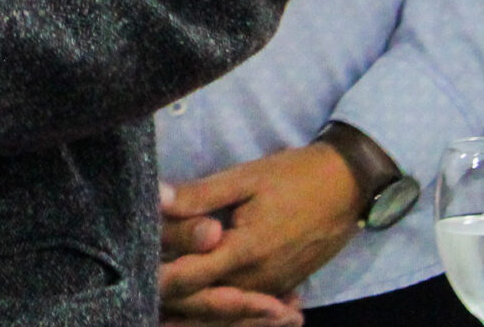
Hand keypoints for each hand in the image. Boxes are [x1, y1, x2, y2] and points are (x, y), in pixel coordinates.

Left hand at [159, 144, 362, 322]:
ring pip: (226, 307)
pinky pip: (247, 303)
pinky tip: (201, 293)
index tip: (132, 268)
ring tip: (165, 287)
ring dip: (197, 299)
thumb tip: (155, 198)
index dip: (158, 277)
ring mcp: (275, 286)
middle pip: (205, 299)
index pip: (190, 278)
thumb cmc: (294, 176)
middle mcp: (260, 279)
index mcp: (246, 252)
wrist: (350, 185)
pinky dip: (224, 301)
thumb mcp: (244, 178)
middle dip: (173, 293)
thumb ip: (199, 194)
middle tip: (141, 279)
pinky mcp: (284, 285)